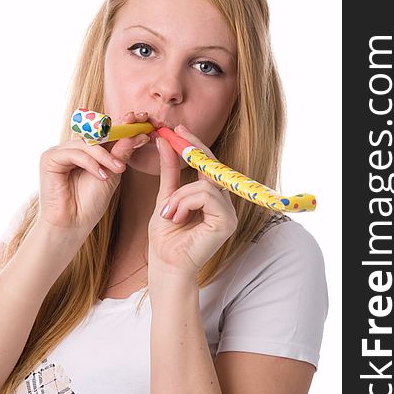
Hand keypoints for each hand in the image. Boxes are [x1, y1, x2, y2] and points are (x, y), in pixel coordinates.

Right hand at [38, 111, 149, 235]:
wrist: (73, 224)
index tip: (144, 118)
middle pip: (97, 132)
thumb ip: (121, 153)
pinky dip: (90, 163)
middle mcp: (74, 147)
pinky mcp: (49, 158)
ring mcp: (60, 151)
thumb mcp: (112, 174)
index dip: (125, 123)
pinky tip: (101, 176)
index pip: (107, 132)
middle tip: (137, 126)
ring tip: (119, 169)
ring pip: (88, 143)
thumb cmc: (91, 203)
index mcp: (88, 150)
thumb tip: (137, 134)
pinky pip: (75, 153)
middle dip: (119, 128)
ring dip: (106, 155)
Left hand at [148, 125, 237, 276]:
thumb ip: (170, 171)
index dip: (196, 145)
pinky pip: (206, 196)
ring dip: (179, 196)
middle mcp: (224, 203)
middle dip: (192, 150)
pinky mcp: (228, 222)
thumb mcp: (165, 196)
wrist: (165, 264)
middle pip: (212, 167)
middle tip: (174, 136)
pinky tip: (175, 218)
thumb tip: (164, 141)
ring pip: (205, 185)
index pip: (209, 165)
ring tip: (168, 213)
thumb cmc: (166, 236)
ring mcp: (229, 213)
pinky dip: (185, 203)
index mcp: (212, 198)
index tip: (180, 129)